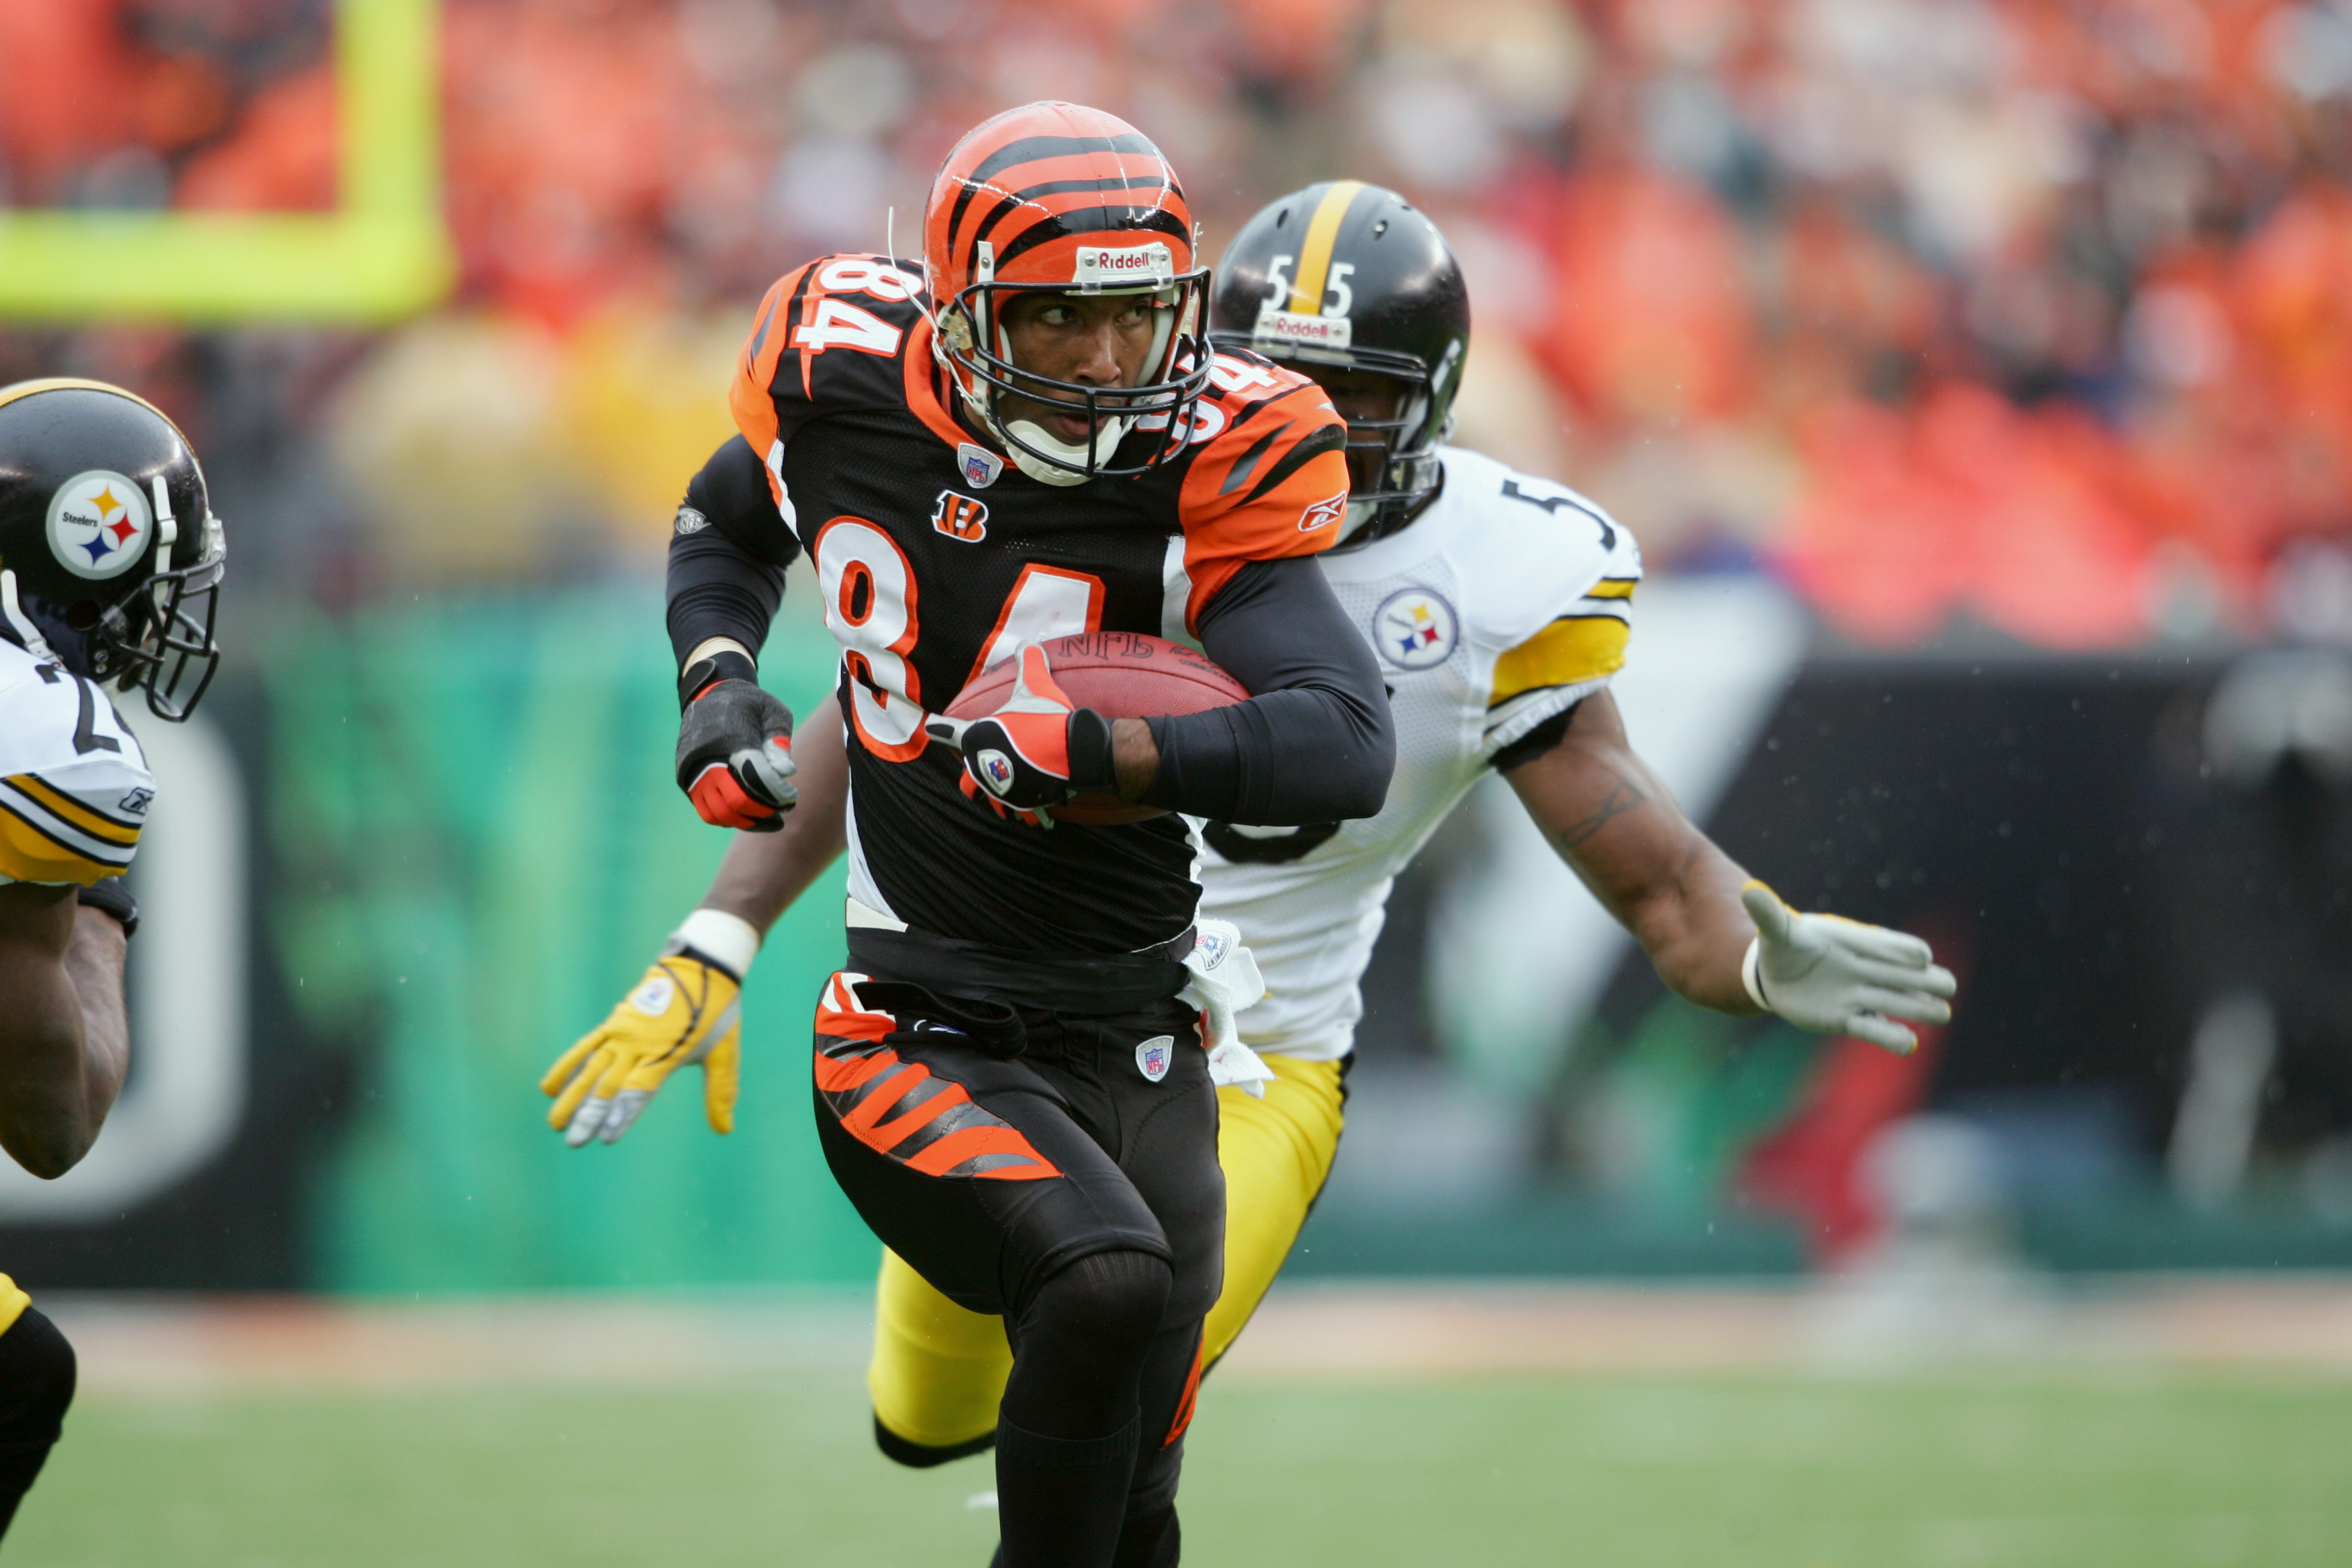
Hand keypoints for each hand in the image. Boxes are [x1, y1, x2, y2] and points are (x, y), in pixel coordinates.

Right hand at [542, 952, 741, 1144]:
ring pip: (591, 1068)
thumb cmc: (717, 1011)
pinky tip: (551, 1087)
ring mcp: (623, 1031)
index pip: (639, 1090)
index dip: (622, 1114)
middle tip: (574, 1142)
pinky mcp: (615, 1021)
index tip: (606, 1137)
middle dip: (590, 1115)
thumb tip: (725, 1130)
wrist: (702, 963)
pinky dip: (567, 1065)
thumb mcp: (724, 1051)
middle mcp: (639, 1044)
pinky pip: (586, 1046)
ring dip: (573, 1096)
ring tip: (555, 1123)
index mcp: (666, 1054)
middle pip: (609, 1085)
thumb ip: (720, 1090)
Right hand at [677, 679, 796, 830]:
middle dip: (765, 809)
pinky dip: (730, 820)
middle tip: (784, 808)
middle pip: (737, 800)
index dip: (777, 792)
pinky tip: (750, 816)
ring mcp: (692, 771)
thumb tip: (787, 772)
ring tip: (771, 818)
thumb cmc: (748, 704)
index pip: (756, 776)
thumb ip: (779, 741)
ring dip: (749, 821)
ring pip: (721, 812)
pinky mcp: (685, 781)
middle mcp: (706, 757)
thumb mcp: (772, 711)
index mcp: (730, 736)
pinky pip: (707, 812)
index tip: (792, 795)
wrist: (708, 696)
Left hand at [924, 644, 1113, 826]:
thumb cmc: (1048, 718)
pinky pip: (1021, 813)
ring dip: (996, 800)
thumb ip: (1029, 662)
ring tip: (1005, 801)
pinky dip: (1027, 814)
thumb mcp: (1037, 684)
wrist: (1073, 750)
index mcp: (977, 738)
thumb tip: (1029, 641)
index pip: (948, 731)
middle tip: (976, 779)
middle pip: (966, 782)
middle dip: (970, 782)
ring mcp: (1002, 789)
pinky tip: (1035, 815)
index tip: (931, 726)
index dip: (939, 727)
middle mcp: (983, 767)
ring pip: (991, 801)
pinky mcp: (1023, 804)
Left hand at [1740, 881, 1955, 1054]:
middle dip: (1925, 980)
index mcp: (1853, 942)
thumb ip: (1768, 914)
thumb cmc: (1784, 946)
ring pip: (1895, 1001)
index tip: (1920, 957)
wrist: (1775, 975)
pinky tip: (1909, 1045)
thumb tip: (1749, 890)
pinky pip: (1873, 1029)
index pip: (1884, 944)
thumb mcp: (1775, 930)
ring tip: (1942, 1012)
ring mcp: (1858, 994)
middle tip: (1948, 985)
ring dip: (1918, 1007)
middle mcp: (1863, 968)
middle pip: (1901, 975)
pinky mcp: (1847, 1019)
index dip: (1902, 950)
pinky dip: (1890, 1037)